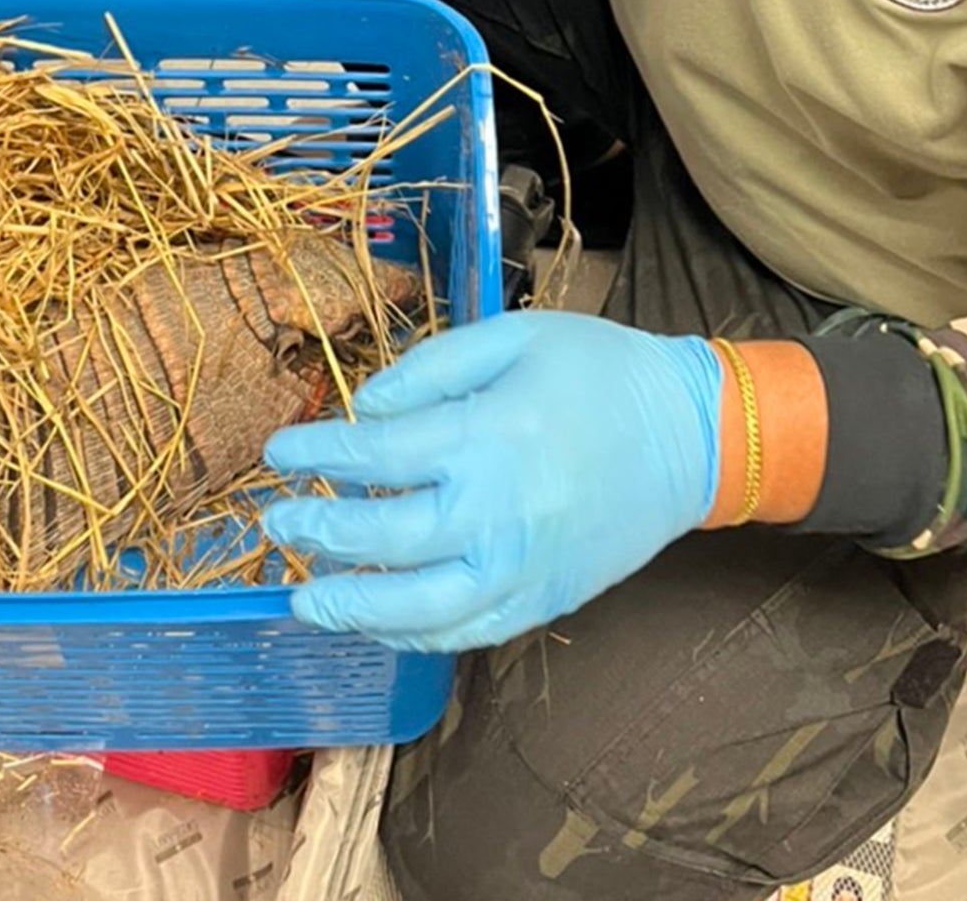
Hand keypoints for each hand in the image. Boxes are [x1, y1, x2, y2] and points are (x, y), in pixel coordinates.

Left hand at [262, 312, 722, 653]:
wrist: (691, 436)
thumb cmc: (600, 371)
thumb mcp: (516, 334)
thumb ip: (433, 365)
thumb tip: (366, 407)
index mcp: (490, 433)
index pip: (379, 453)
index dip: (318, 455)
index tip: (277, 451)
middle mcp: (500, 510)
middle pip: (387, 534)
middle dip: (320, 530)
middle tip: (275, 520)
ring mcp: (522, 567)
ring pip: (419, 606)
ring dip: (352, 604)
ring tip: (305, 595)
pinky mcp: (542, 600)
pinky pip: (464, 632)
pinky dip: (411, 633)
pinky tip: (375, 620)